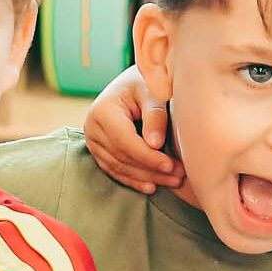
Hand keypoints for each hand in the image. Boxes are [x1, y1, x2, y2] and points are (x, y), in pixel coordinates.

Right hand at [84, 67, 180, 193]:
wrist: (132, 84)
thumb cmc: (146, 85)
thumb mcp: (153, 93)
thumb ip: (155, 116)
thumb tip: (155, 145)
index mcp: (103, 110)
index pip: (125, 141)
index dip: (148, 156)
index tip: (171, 165)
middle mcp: (92, 127)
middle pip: (122, 157)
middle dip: (151, 170)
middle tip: (179, 176)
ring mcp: (93, 141)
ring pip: (119, 167)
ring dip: (147, 178)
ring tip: (173, 181)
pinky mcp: (99, 151)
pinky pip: (115, 170)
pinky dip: (134, 180)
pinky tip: (152, 186)